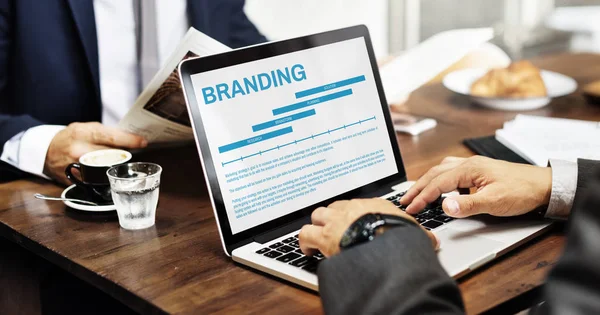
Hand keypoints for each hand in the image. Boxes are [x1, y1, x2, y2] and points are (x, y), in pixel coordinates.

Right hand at [44, 122, 146, 184]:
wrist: (46, 151)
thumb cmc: (70, 137)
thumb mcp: (85, 128)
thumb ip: (105, 133)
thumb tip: (129, 138)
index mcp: (82, 134)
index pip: (110, 137)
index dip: (129, 140)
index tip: (143, 142)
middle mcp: (78, 151)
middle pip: (111, 156)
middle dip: (125, 155)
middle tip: (132, 153)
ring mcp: (76, 167)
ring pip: (106, 169)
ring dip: (117, 167)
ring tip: (120, 162)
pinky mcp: (76, 180)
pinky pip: (97, 180)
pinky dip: (106, 176)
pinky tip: (108, 172)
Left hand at [298, 198, 438, 257]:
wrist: (387, 246)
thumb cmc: (402, 239)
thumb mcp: (415, 234)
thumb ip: (421, 235)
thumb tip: (433, 241)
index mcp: (374, 205)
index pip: (359, 205)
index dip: (354, 215)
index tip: (353, 222)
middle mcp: (353, 208)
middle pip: (335, 206)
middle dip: (332, 217)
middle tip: (333, 229)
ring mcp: (336, 221)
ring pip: (317, 215)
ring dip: (316, 226)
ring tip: (317, 238)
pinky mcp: (323, 236)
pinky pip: (305, 234)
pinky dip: (304, 242)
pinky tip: (307, 250)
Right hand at [400, 156, 551, 217]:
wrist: (545, 185)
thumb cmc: (522, 191)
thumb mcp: (495, 202)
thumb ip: (468, 205)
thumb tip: (445, 206)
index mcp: (469, 169)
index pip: (437, 183)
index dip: (422, 197)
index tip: (410, 209)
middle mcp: (468, 164)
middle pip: (435, 174)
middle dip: (417, 188)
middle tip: (404, 201)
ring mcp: (473, 166)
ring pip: (441, 171)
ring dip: (426, 182)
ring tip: (415, 193)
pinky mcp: (478, 172)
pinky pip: (451, 171)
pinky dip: (439, 179)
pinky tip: (441, 186)